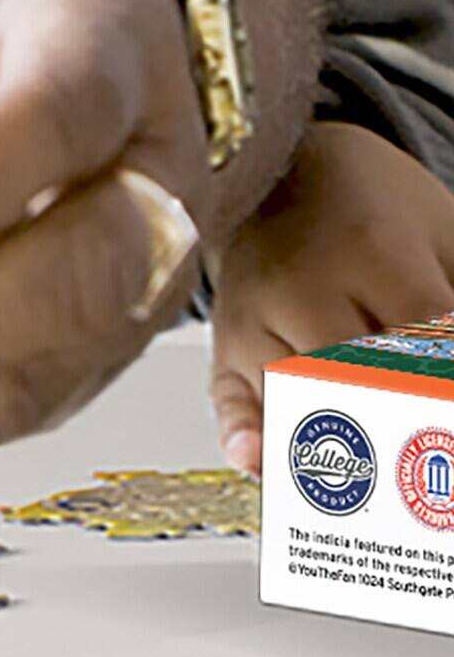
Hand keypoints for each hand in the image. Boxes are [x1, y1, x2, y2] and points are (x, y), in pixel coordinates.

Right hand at [211, 123, 453, 473]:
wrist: (277, 162)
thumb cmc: (370, 204)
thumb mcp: (442, 231)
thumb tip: (450, 353)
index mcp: (370, 250)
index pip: (426, 341)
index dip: (443, 388)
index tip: (450, 431)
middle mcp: (299, 283)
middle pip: (358, 379)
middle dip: (406, 429)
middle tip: (431, 467)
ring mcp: (254, 315)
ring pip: (296, 399)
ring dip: (343, 452)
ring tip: (385, 494)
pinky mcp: (225, 340)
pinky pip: (228, 396)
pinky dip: (245, 434)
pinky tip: (261, 462)